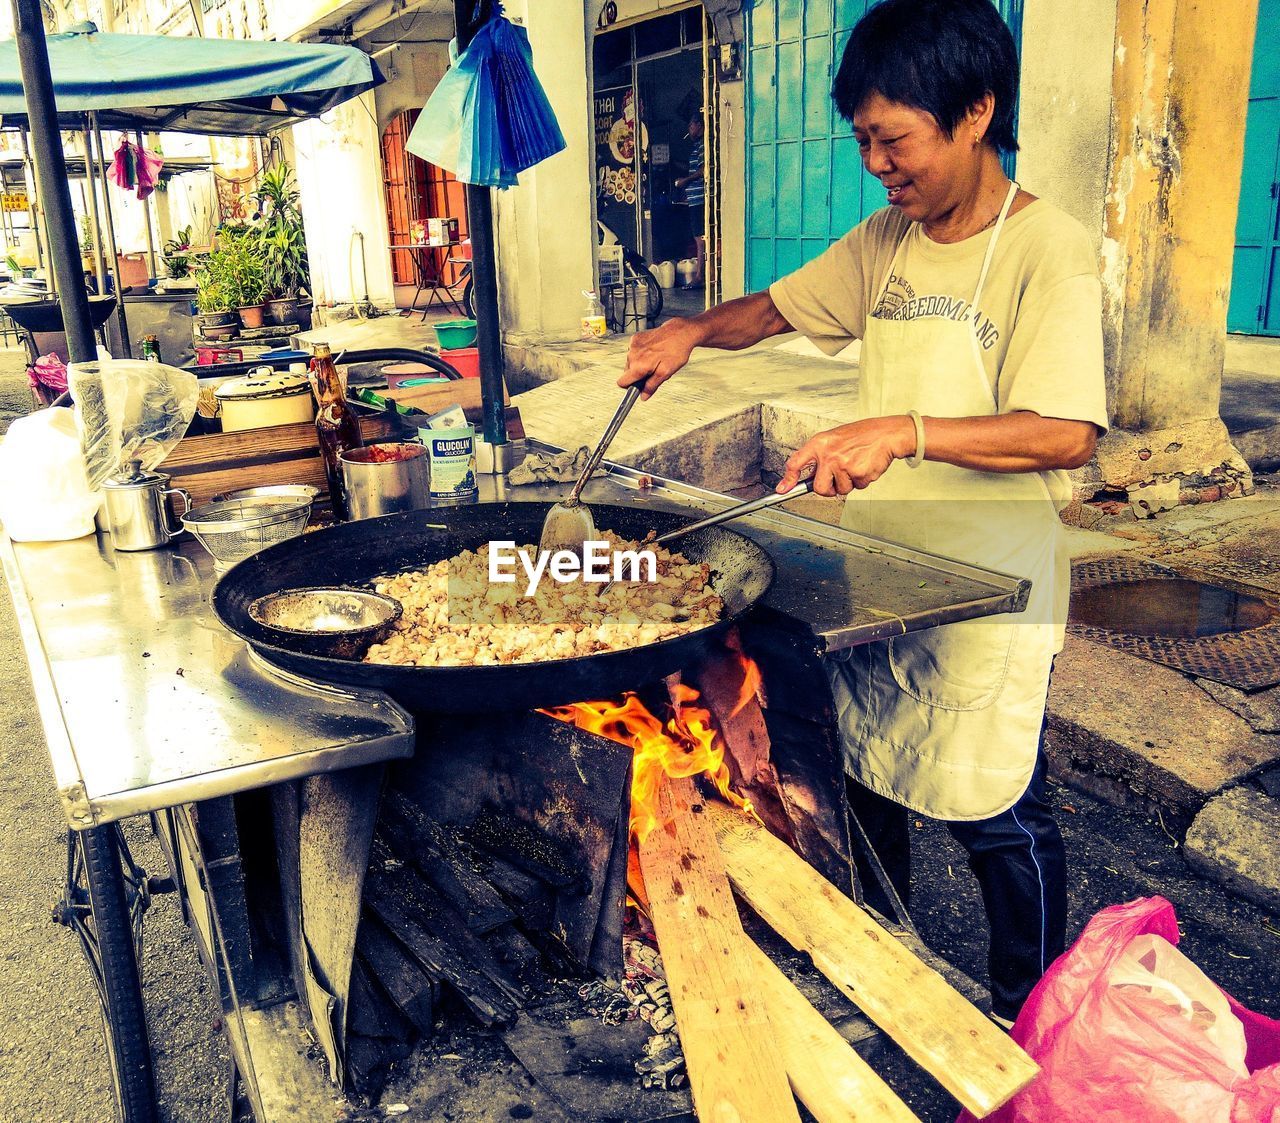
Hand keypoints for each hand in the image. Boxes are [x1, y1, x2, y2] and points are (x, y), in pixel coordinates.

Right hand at [618, 317, 699, 398]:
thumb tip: (644, 396)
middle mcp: (633, 355)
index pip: (622, 382)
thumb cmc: (676, 350)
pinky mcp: (636, 338)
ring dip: (640, 364)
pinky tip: (652, 351)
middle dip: (638, 374)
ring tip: (655, 359)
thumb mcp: (666, 373)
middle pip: (627, 372)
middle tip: (653, 371)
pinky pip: (634, 352)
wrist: (679, 332)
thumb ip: (652, 386)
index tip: (637, 386)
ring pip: (631, 362)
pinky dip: (641, 354)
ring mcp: (633, 345)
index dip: (629, 386)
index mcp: (639, 366)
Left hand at [777, 416, 916, 495]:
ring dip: (848, 483)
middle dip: (828, 489)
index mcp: (820, 443)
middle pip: (819, 488)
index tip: (782, 489)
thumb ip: (819, 455)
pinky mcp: (858, 473)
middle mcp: (829, 454)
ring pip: (840, 490)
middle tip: (835, 481)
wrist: (885, 434)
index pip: (796, 462)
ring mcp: (843, 465)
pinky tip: (864, 465)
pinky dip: (861, 481)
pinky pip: (857, 487)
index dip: (788, 479)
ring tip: (855, 465)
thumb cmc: (861, 435)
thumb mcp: (834, 439)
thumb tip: (806, 477)